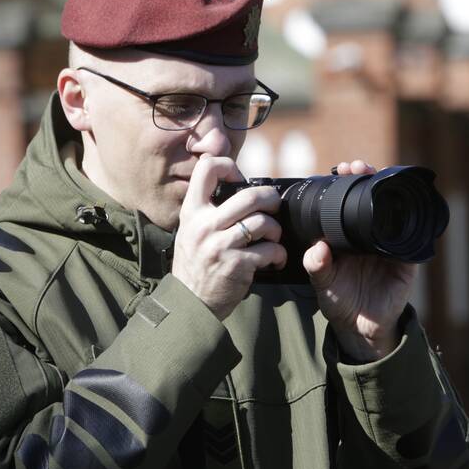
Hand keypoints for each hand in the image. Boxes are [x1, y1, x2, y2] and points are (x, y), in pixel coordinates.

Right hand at [172, 154, 285, 320]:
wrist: (190, 302)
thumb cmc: (194, 265)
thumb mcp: (190, 231)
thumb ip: (207, 211)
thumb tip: (236, 187)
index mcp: (192, 211)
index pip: (207, 168)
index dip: (228, 165)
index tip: (239, 178)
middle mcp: (204, 225)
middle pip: (249, 196)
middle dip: (270, 198)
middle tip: (274, 205)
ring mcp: (220, 245)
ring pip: (263, 223)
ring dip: (276, 230)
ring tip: (274, 239)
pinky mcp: (236, 264)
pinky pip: (269, 250)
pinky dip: (278, 255)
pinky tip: (275, 260)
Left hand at [303, 160, 418, 361]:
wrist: (360, 328)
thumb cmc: (339, 301)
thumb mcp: (323, 285)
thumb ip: (317, 267)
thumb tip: (318, 248)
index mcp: (346, 235)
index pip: (348, 202)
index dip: (347, 182)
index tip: (341, 169)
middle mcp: (368, 234)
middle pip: (373, 198)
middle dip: (368, 177)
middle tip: (358, 167)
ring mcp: (388, 244)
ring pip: (393, 210)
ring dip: (389, 191)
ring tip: (377, 175)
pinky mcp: (406, 260)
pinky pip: (412, 238)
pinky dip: (411, 223)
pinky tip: (404, 210)